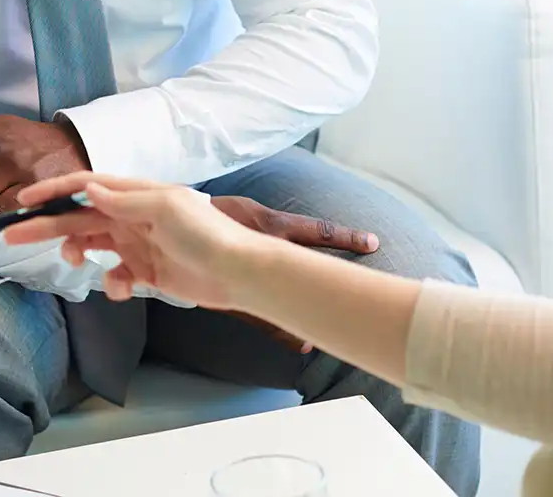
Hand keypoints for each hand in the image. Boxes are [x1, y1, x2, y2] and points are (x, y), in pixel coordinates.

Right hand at [5, 173, 378, 316]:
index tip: (25, 201)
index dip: (55, 191)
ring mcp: (138, 243)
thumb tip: (88, 188)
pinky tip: (124, 288)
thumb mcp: (164, 208)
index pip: (88, 186)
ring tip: (77, 262)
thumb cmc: (205, 234)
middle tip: (14, 236)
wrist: (237, 272)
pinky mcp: (146, 271)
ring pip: (93, 245)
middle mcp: (133, 215)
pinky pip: (115, 276)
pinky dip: (112, 284)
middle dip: (49, 225)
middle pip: (81, 217)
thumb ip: (124, 200)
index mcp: (137, 194)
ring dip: (79, 252)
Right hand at [203, 195, 379, 351]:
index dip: (345, 236)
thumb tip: (301, 227)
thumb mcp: (244, 209)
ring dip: (311, 313)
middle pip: (310, 264)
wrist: (179, 224)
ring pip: (288, 295)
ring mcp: (253, 271)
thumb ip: (269, 221)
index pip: (316, 230)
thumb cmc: (217, 214)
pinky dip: (285, 331)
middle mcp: (267, 246)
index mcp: (271, 222)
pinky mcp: (237, 293)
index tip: (372, 242)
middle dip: (338, 275)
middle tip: (368, 289)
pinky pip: (264, 315)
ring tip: (339, 332)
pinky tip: (305, 343)